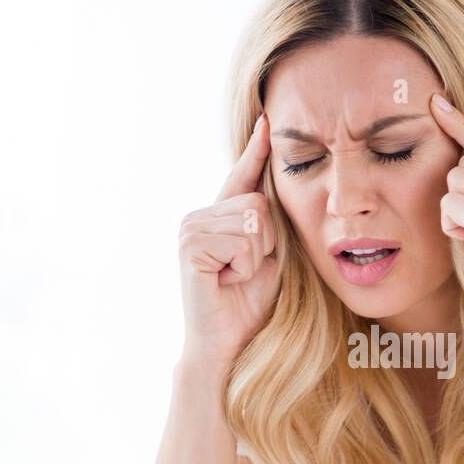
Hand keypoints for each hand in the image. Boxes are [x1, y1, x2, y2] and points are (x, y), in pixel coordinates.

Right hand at [177, 113, 279, 371]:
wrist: (228, 343)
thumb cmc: (249, 304)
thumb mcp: (268, 256)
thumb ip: (267, 223)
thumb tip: (273, 190)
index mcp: (218, 216)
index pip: (242, 177)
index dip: (256, 151)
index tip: (269, 120)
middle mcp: (198, 215)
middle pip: (259, 202)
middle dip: (267, 242)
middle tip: (245, 271)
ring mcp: (190, 228)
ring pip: (253, 219)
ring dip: (257, 256)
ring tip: (235, 277)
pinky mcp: (190, 244)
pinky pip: (242, 238)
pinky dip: (245, 265)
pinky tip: (226, 281)